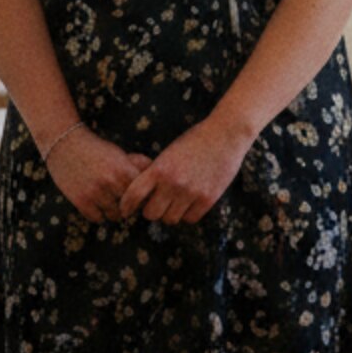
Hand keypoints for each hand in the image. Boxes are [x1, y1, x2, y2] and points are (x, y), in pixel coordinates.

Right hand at [43, 127, 149, 223]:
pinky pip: (97, 218)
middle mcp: (111, 182)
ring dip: (114, 212)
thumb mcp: (119, 153)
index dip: (142, 197)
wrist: (65, 143)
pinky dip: (98, 214)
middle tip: (127, 204)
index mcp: (123, 169)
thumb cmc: (96, 148)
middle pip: (130, 207)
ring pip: (114, 215)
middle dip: (129, 206)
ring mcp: (95, 193)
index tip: (139, 197)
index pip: (142, 194)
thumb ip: (137, 165)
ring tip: (111, 204)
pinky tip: (97, 205)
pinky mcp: (81, 201)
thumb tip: (155, 174)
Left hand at [120, 112, 253, 226]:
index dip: (126, 206)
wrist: (226, 133)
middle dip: (152, 210)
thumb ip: (157, 172)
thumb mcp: (170, 152)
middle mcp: (172, 183)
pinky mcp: (208, 199)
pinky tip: (191, 203)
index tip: (126, 210)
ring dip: (171, 213)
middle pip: (151, 214)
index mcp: (159, 169)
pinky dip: (188, 214)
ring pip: (170, 219)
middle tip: (157, 205)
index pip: (133, 195)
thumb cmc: (195, 140)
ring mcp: (190, 192)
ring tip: (176, 202)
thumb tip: (142, 194)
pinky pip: (190, 219)